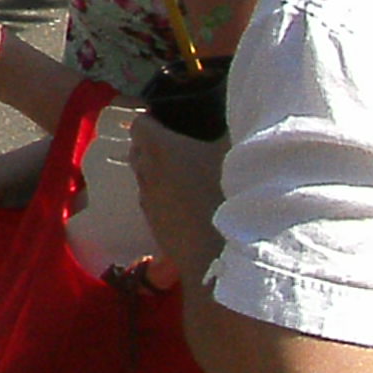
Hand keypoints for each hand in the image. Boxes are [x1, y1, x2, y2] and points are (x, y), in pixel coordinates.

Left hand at [131, 118, 226, 278]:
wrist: (218, 254)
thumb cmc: (227, 195)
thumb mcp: (233, 153)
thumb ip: (224, 131)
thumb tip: (230, 118)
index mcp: (160, 148)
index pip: (139, 123)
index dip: (153, 119)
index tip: (171, 122)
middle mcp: (147, 171)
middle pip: (139, 149)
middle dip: (153, 145)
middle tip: (181, 147)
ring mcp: (147, 199)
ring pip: (143, 176)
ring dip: (157, 172)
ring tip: (187, 175)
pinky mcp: (152, 223)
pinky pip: (152, 200)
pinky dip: (163, 195)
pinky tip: (188, 202)